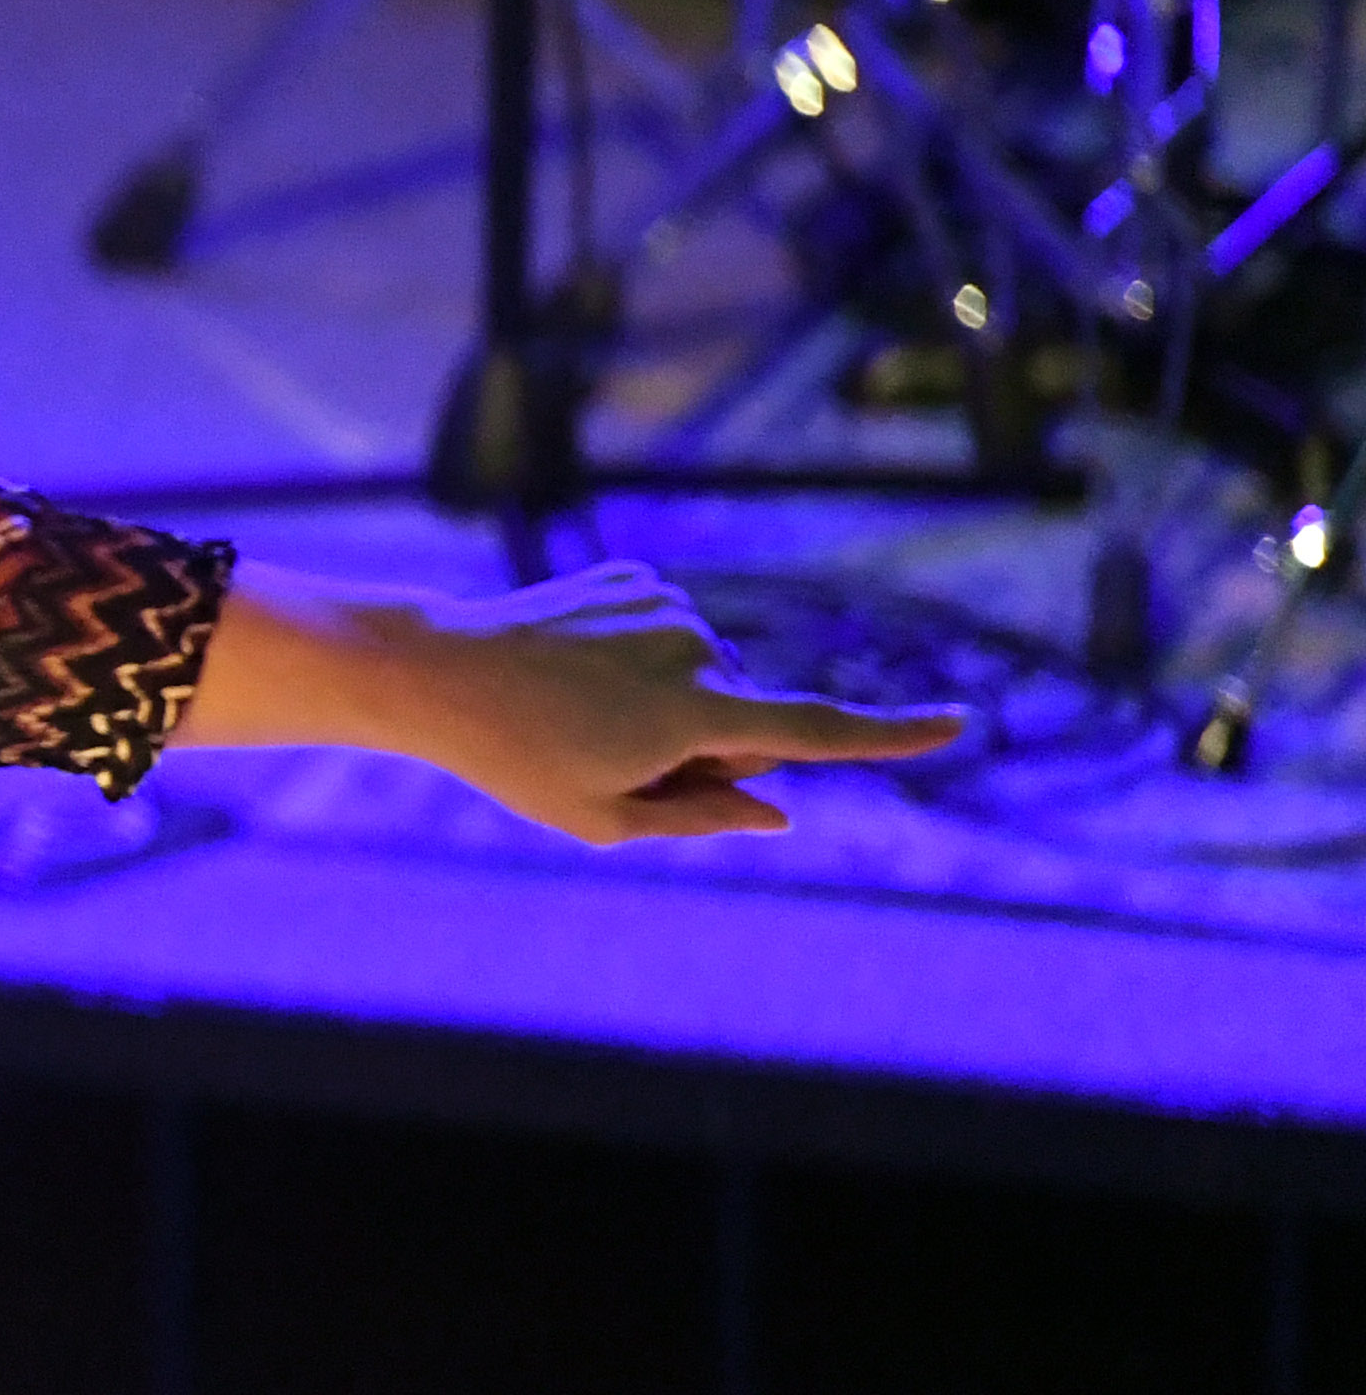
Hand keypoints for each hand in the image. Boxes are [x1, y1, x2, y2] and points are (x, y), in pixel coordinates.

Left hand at [207, 559, 959, 842]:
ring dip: (664, 704)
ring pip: (705, 676)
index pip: (812, 732)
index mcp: (692, 715)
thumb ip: (701, 816)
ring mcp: (668, 605)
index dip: (888, 735)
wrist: (436, 668)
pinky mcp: (638, 578)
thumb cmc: (514, 759)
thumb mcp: (602, 817)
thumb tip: (780, 812)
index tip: (957, 724)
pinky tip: (575, 667)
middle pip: (746, 720)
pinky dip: (638, 662)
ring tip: (578, 710)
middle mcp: (694, 649)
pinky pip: (669, 637)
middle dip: (703, 749)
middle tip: (607, 756)